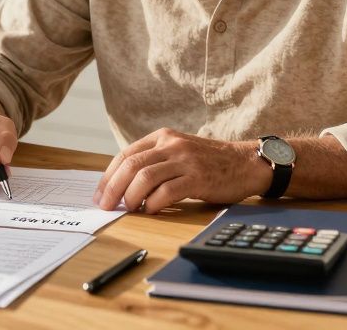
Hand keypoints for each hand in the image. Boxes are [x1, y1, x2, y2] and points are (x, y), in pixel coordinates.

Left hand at [93, 128, 267, 213]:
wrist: (246, 163)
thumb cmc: (210, 162)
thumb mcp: (179, 152)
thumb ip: (155, 161)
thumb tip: (122, 185)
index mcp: (163, 136)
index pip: (126, 154)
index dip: (108, 176)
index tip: (100, 194)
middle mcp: (172, 145)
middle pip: (131, 165)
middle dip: (113, 188)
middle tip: (106, 206)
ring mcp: (185, 160)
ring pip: (145, 177)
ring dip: (131, 196)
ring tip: (128, 209)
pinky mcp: (198, 178)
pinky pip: (167, 191)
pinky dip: (153, 204)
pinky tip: (150, 211)